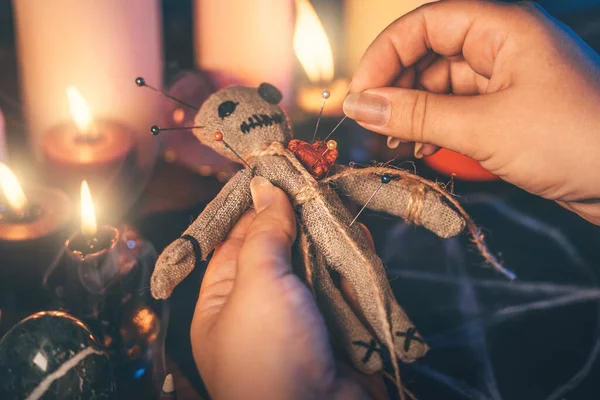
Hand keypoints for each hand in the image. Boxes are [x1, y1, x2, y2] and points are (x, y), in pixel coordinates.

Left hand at [190, 176, 384, 399]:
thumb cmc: (269, 351)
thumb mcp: (257, 283)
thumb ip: (264, 233)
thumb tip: (264, 186)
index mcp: (221, 303)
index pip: (234, 242)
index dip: (255, 208)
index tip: (275, 175)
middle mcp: (259, 310)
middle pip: (278, 252)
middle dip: (298, 220)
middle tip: (315, 184)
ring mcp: (299, 321)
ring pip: (313, 267)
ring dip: (327, 240)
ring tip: (338, 206)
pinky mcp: (336, 329)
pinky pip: (343, 288)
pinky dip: (351, 266)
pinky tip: (359, 240)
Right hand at [343, 0, 599, 224]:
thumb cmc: (578, 140)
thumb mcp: (485, 127)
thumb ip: (416, 114)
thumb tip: (359, 105)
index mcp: (501, 28)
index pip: (424, 25)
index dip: (384, 56)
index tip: (360, 95)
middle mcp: (501, 47)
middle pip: (427, 56)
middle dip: (396, 90)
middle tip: (373, 125)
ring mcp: (505, 80)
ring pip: (439, 87)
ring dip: (413, 113)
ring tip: (397, 142)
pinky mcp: (508, 112)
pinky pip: (457, 111)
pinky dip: (435, 128)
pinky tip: (423, 147)